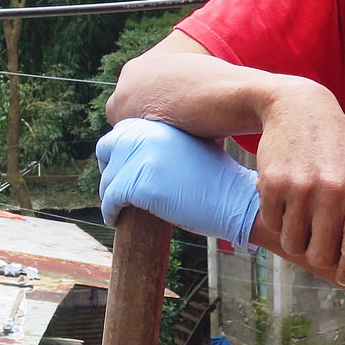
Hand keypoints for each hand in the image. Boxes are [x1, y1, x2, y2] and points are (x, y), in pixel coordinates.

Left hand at [95, 119, 260, 243]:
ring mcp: (144, 159)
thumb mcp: (190, 148)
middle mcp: (150, 135)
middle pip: (107, 148)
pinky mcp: (141, 185)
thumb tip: (138, 157)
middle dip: (108, 169)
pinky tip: (115, 219)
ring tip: (115, 209)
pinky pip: (111, 198)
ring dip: (109, 194)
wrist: (237, 201)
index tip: (121, 169)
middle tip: (113, 189)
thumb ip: (164, 145)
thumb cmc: (219, 181)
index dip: (118, 151)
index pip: (124, 131)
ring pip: (109, 177)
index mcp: (162, 124)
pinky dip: (109, 211)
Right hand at [249, 79, 344, 285]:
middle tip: (319, 237)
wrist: (300, 109)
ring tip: (302, 214)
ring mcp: (300, 187)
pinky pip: (271, 224)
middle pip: (321, 256)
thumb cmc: (336, 152)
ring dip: (296, 237)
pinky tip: (285, 197)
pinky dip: (277, 218)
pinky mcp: (271, 183)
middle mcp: (332, 190)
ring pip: (293, 244)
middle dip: (319, 254)